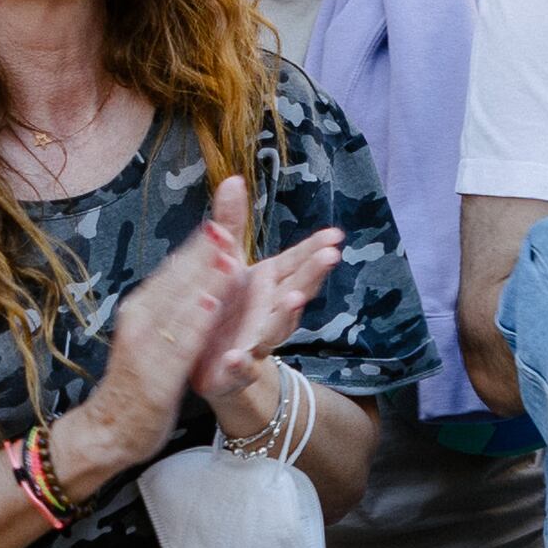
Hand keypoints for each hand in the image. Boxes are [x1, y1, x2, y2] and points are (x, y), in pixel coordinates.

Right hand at [85, 181, 249, 466]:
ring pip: (179, 306)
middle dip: (203, 253)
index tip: (222, 218)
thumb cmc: (136, 380)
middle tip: (229, 223)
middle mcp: (140, 320)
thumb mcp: (151, 334)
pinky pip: (179, 344)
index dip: (198, 245)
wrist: (109, 429)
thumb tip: (193, 272)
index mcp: (142, 307)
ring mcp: (145, 347)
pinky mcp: (154, 375)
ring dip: (203, 279)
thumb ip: (171, 304)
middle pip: (177, 281)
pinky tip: (210, 304)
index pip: (173, 269)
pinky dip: (194, 322)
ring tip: (228, 253)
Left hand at [192, 226, 348, 433]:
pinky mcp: (234, 369)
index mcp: (269, 284)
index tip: (336, 234)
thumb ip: (231, 223)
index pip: (296, 263)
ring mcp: (256, 341)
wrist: (212, 363)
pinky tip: (237, 358)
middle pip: (295, 291)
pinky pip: (240, 368)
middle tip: (330, 257)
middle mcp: (269, 311)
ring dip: (286, 316)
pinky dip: (241, 365)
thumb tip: (234, 179)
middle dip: (311, 275)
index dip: (314, 249)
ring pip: (275, 329)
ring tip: (294, 301)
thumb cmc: (228, 306)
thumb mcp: (226, 261)